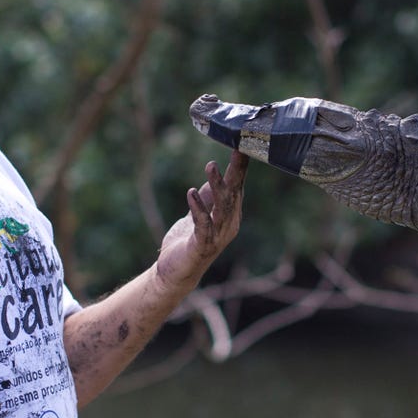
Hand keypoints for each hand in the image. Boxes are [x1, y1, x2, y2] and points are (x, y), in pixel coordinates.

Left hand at [154, 152, 248, 289]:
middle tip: (238, 149)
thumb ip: (209, 195)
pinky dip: (198, 207)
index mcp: (230, 215)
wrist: (174, 273)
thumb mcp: (200, 212)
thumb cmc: (188, 242)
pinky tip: (191, 192)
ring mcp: (217, 236)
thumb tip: (217, 172)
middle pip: (234, 194)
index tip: (243, 144)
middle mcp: (229, 224)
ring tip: (211, 166)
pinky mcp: (202, 245)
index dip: (240, 167)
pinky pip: (202, 224)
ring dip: (217, 185)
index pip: (238, 187)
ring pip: (221, 207)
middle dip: (235, 172)